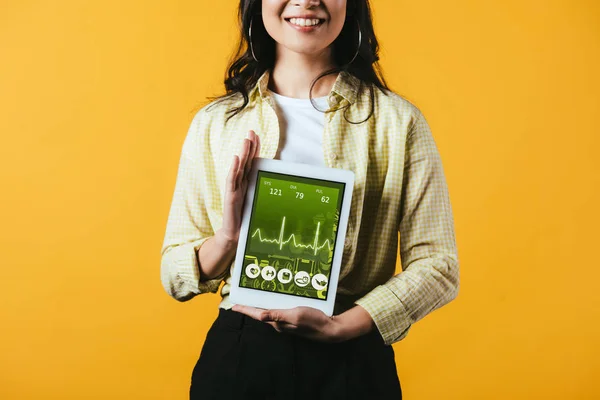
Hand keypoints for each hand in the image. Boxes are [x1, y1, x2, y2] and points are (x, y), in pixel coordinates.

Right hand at [217, 130, 260, 244]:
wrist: (235, 234)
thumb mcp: (257, 201)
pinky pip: (231, 181)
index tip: (257, 135)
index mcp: (246, 183)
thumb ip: (262, 191)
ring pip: (239, 168)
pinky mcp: (230, 197)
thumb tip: (278, 181)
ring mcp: (234, 189)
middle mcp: (240, 183)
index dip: (254, 149)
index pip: (251, 162)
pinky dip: (233, 169)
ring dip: (243, 153)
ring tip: (245, 140)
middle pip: (245, 161)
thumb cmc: (246, 219)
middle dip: (248, 146)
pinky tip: (236, 158)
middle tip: (251, 131)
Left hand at [231, 304, 345, 342]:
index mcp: (277, 322)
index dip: (245, 309)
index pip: (257, 315)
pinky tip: (274, 300)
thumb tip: (260, 315)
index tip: (234, 305)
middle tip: (241, 299)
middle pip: (261, 313)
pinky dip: (273, 305)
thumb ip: (277, 315)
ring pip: (269, 312)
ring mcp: (286, 322)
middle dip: (250, 307)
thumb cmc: (313, 321)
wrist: (329, 329)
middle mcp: (279, 323)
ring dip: (261, 305)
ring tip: (253, 298)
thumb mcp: (295, 315)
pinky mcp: (293, 319)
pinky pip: (279, 311)